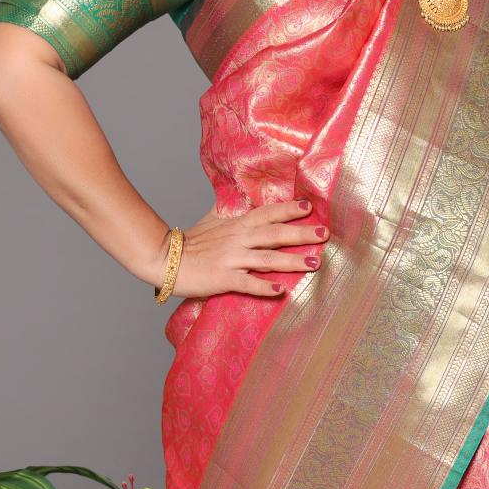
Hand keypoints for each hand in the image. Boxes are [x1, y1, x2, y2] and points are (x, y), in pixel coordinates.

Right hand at [154, 198, 330, 299]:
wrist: (165, 258)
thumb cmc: (191, 242)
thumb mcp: (213, 220)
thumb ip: (232, 211)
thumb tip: (243, 198)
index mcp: (237, 224)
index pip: (267, 213)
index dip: (288, 209)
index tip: (310, 206)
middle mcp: (238, 239)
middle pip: (274, 234)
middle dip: (300, 233)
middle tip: (324, 234)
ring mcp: (231, 259)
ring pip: (266, 258)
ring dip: (291, 261)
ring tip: (314, 263)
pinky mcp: (223, 278)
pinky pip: (247, 283)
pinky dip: (263, 286)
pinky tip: (281, 290)